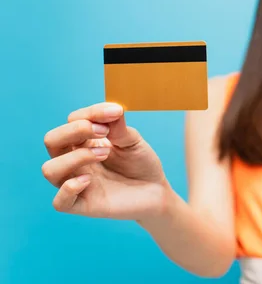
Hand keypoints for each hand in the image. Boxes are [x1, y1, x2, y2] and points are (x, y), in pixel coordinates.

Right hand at [42, 102, 169, 219]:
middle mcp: (75, 161)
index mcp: (85, 142)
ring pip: (50, 169)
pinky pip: (60, 202)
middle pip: (52, 140)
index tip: (116, 113)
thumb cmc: (141, 163)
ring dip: (75, 157)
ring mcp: (77, 182)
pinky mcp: (84, 205)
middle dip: (75, 130)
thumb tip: (112, 109)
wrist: (157, 190)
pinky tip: (89, 180)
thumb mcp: (133, 140)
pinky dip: (69, 189)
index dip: (91, 113)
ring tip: (105, 154)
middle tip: (104, 132)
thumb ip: (118, 126)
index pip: (72, 120)